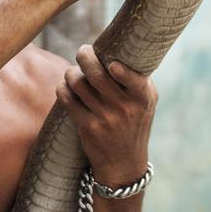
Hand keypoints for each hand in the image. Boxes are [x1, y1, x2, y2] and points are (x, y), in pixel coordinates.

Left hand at [57, 45, 157, 185]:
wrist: (123, 162)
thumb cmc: (136, 122)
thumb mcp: (147, 102)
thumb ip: (138, 79)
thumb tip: (120, 49)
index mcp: (142, 98)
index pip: (134, 82)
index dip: (122, 71)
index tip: (112, 63)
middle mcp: (124, 108)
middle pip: (97, 75)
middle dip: (85, 57)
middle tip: (84, 50)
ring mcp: (104, 118)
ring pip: (78, 84)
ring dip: (71, 72)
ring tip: (73, 71)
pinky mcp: (86, 126)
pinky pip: (68, 99)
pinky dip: (63, 87)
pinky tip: (65, 85)